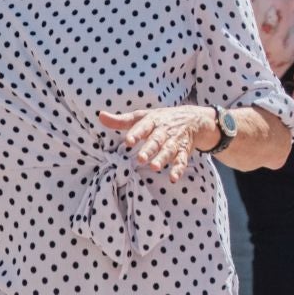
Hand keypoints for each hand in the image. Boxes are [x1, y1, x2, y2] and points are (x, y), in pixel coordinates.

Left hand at [98, 106, 215, 179]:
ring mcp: (175, 141)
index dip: (136, 134)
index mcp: (152, 121)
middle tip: (140, 158)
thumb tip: (100, 116)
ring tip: (154, 167)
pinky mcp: (184, 151)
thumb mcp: (142, 116)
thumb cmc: (161, 119)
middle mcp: (164, 131)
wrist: (193, 119)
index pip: (143, 126)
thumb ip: (121, 120)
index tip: (128, 141)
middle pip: (156, 140)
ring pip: (169, 150)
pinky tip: (173, 178)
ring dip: (162, 159)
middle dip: (149, 149)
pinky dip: (178, 169)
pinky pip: (182, 161)